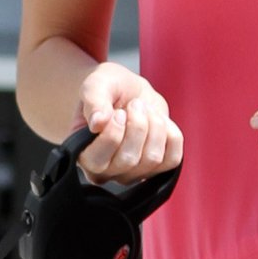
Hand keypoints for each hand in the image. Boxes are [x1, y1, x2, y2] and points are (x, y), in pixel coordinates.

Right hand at [75, 62, 181, 182]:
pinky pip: (173, 159)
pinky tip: (160, 121)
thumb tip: (97, 123)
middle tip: (135, 104)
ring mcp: (133, 174)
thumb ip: (93, 100)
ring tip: (146, 110)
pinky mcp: (158, 169)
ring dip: (155, 126)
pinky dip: (172, 135)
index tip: (118, 112)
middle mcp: (107, 172)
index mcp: (84, 155)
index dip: (113, 133)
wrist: (129, 93)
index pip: (97, 161)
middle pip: (129, 159)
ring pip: (153, 159)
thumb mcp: (96, 85)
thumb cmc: (108, 90)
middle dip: (138, 124)